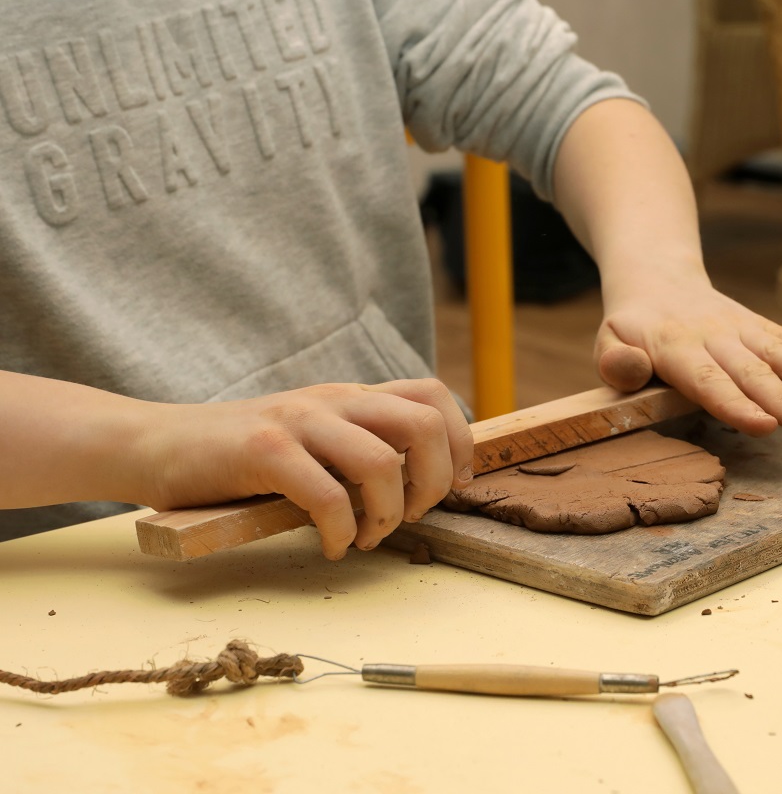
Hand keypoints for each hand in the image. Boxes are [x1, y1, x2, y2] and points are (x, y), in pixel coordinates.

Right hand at [138, 379, 473, 559]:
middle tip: (410, 517)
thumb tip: (417, 485)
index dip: (460, 441)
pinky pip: (327, 495)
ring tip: (365, 538)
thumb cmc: (240, 456)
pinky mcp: (264, 449)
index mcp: (350, 397)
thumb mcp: (312, 438)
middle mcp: (333, 400)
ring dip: (388, 513)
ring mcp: (299, 420)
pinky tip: (329, 547)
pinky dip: (340, 532)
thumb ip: (357, 447)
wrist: (158, 445)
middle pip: (425, 424)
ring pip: (383, 462)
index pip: (433, 397)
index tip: (455, 486)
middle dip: (435, 482)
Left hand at [593, 276, 781, 438]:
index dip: (736, 405)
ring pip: (777, 351)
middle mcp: (715, 338)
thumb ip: (615, 361)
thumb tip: (629, 370)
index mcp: (675, 348)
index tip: (763, 426)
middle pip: (752, 373)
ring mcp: (741, 330)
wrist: (657, 280)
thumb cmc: (631, 328)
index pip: (707, 381)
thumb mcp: (607, 341)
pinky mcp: (758, 327)